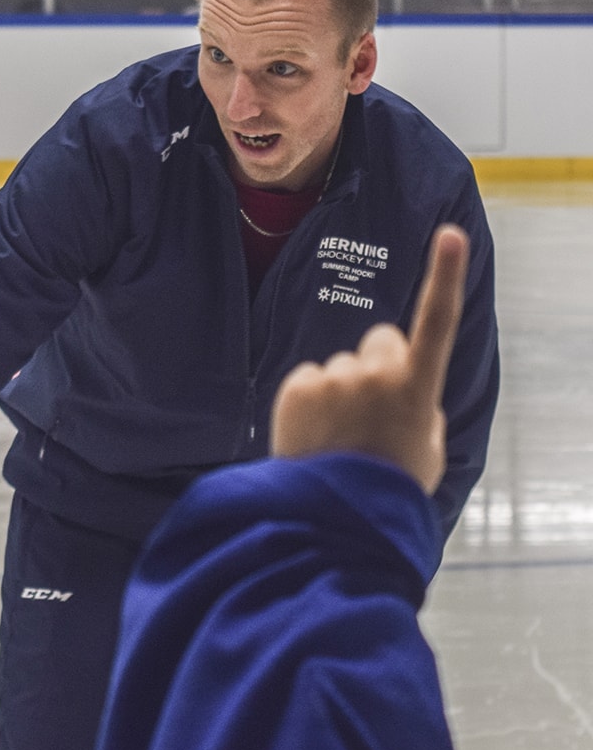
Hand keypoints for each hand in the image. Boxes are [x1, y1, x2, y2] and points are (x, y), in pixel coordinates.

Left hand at [270, 224, 468, 493]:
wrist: (334, 515)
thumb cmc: (387, 486)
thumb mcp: (424, 449)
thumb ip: (419, 408)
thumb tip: (401, 389)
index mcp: (418, 388)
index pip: (437, 322)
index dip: (445, 276)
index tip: (450, 234)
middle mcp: (379, 374)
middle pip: (379, 342)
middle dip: (375, 364)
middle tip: (368, 412)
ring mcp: (337, 377)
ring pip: (340, 367)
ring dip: (339, 390)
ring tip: (337, 436)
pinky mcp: (300, 384)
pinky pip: (309, 379)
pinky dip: (308, 400)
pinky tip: (313, 433)